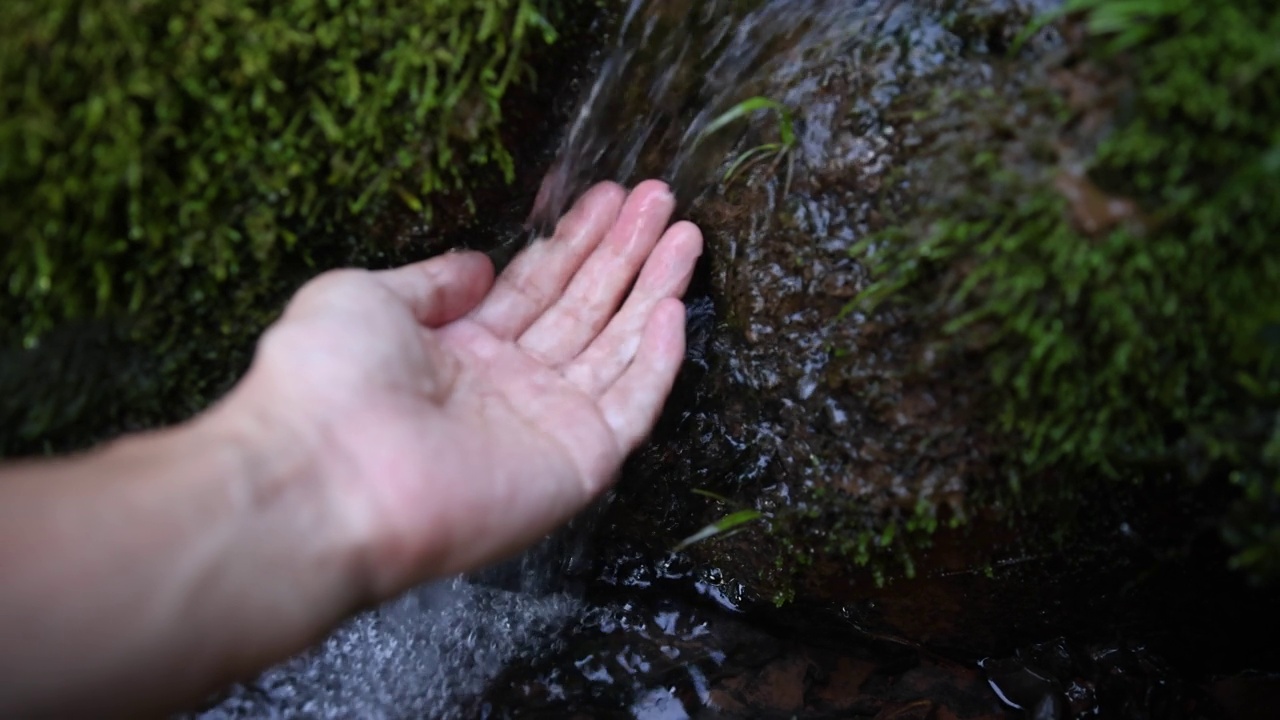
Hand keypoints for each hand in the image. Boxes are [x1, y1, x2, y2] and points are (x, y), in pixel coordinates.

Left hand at [222, 180, 702, 597]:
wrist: (326, 479)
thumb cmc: (325, 383)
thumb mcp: (365, 298)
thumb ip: (431, 282)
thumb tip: (479, 265)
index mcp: (460, 350)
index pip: (536, 287)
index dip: (575, 242)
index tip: (610, 198)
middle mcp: (508, 386)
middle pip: (584, 309)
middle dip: (624, 253)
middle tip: (662, 201)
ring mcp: (545, 425)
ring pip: (617, 349)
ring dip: (654, 292)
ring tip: (686, 236)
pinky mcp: (575, 463)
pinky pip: (630, 407)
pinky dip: (657, 364)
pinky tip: (674, 311)